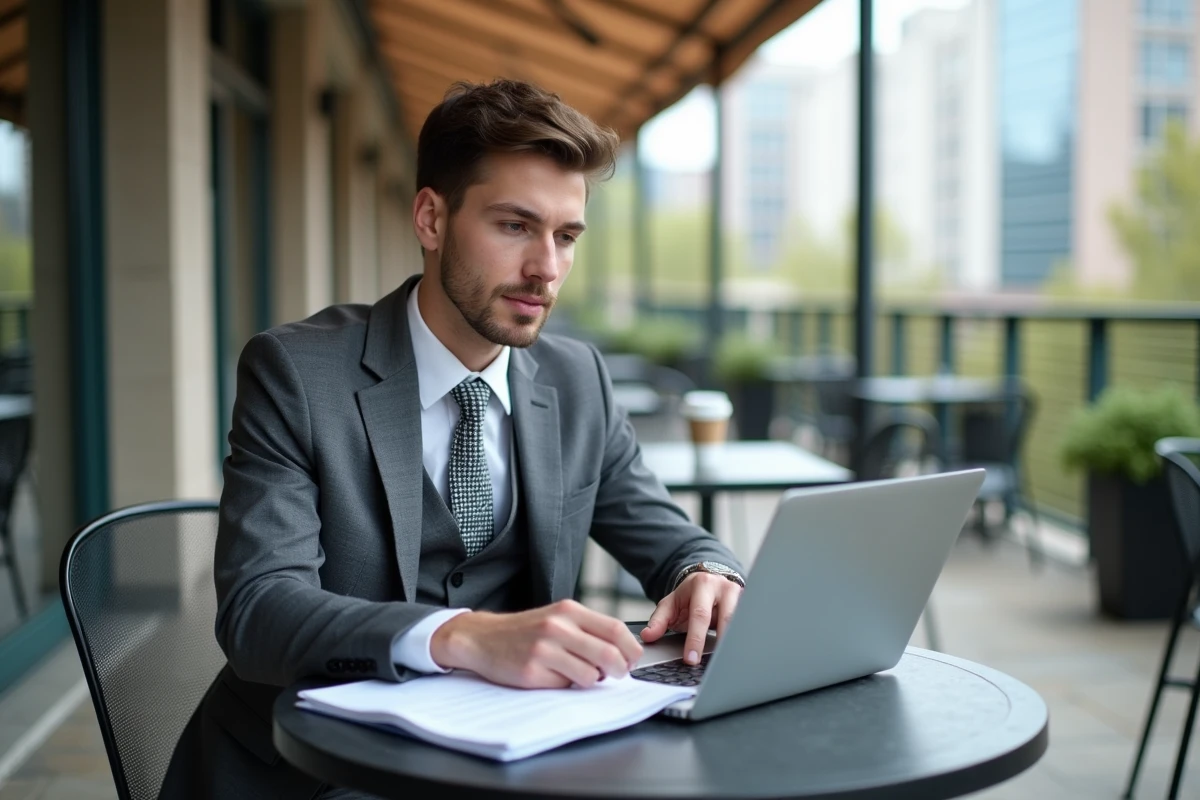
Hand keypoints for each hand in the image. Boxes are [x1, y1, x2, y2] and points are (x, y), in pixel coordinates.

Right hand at [429, 599, 642, 688]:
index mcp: (568, 611)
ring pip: (591, 675)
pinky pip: (566, 686)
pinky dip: (568, 686)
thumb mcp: (557, 618)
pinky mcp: (532, 672)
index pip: (615, 629)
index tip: (632, 659)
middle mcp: (558, 627)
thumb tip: (621, 652)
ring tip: (580, 675)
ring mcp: (544, 650)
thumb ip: (587, 629)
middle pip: (609, 654)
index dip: (630, 648)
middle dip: (620, 670)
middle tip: (617, 675)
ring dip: (593, 680)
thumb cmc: (526, 631)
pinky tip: (555, 677)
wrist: (483, 638)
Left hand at [640, 573, 742, 664]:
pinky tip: (739, 654)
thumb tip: (648, 636)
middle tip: (713, 666)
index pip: (700, 615)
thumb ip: (658, 620)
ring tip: (728, 662)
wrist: (708, 579)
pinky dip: (744, 639)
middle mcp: (724, 588)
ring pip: (742, 622)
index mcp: (703, 584)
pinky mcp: (750, 604)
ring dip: (735, 643)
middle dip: (721, 644)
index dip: (696, 639)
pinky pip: (749, 624)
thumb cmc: (689, 595)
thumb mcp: (670, 603)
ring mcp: (741, 595)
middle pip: (726, 618)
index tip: (691, 659)